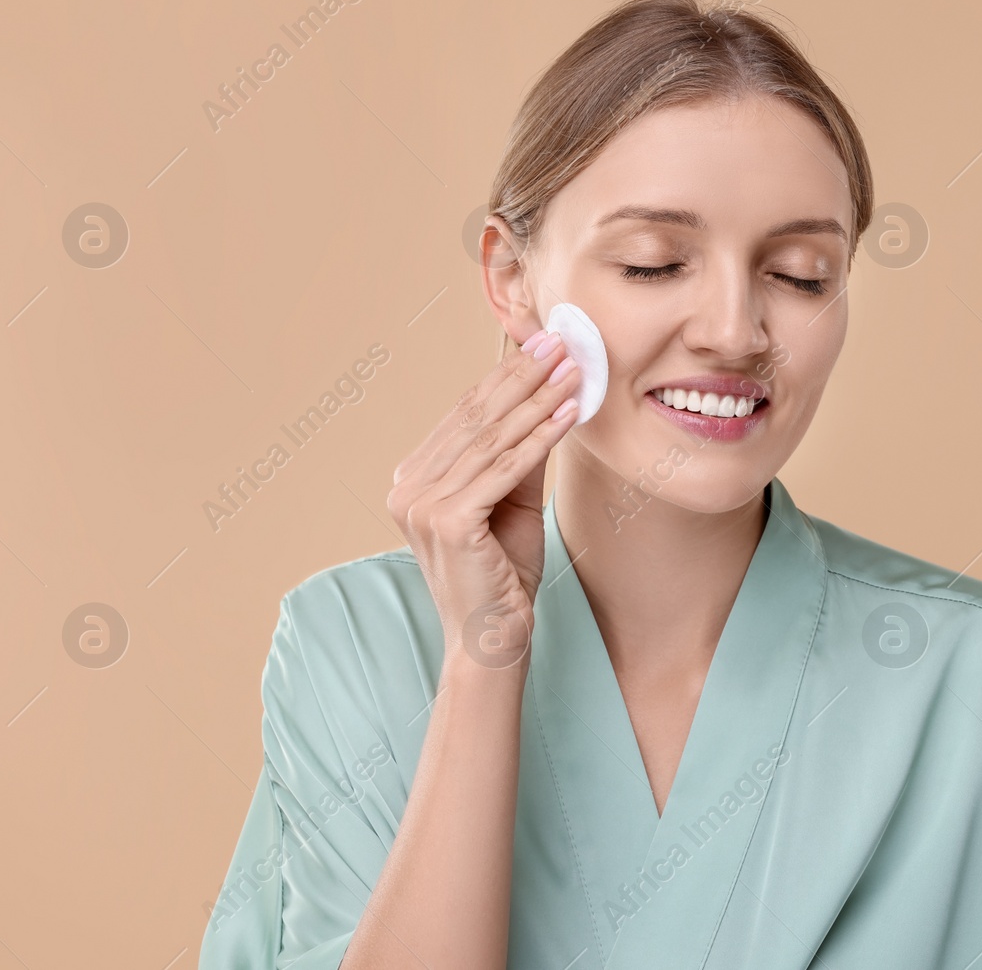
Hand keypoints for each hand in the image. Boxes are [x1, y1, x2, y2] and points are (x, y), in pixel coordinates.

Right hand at [387, 332, 580, 671]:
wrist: (493, 641)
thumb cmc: (503, 576)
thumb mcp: (513, 503)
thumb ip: (520, 455)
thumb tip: (549, 398)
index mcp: (412, 480)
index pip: (464, 415)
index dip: (505, 376)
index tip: (541, 343)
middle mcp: (407, 488)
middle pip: (476, 419)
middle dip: (523, 375)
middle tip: (561, 340)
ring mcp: (421, 505)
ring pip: (493, 439)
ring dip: (539, 399)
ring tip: (574, 369)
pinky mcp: (447, 521)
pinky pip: (505, 469)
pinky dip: (542, 438)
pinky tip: (570, 413)